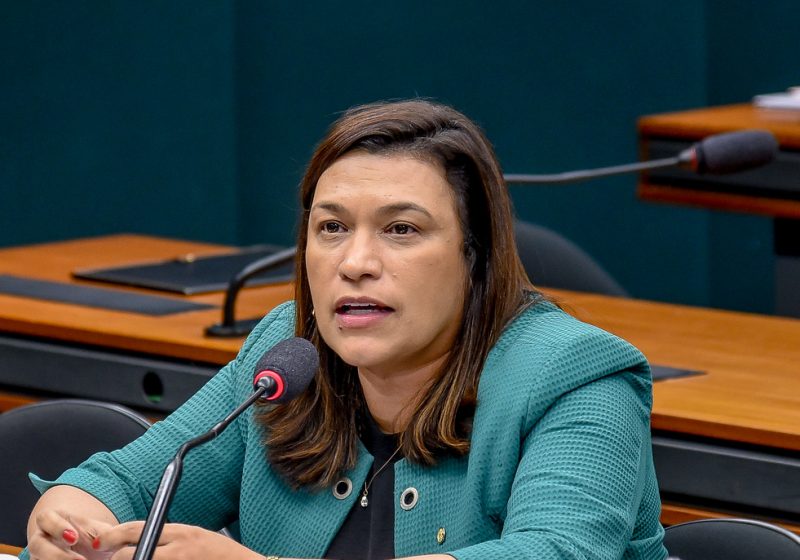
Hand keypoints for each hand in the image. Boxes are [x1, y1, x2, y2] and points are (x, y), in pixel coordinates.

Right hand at [27, 510, 114, 559]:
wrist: (92, 553)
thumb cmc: (95, 537)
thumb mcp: (101, 532)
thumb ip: (104, 534)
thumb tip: (100, 543)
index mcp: (53, 519)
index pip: (45, 518)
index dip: (57, 527)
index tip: (75, 538)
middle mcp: (41, 538)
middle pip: (36, 544)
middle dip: (56, 554)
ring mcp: (38, 555)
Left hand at [93, 522, 261, 559]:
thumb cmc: (220, 555)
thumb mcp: (195, 538)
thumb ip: (168, 538)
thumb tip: (137, 540)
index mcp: (181, 532)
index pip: (138, 529)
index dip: (114, 535)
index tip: (101, 542)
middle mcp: (178, 550)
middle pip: (131, 554)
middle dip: (118, 559)